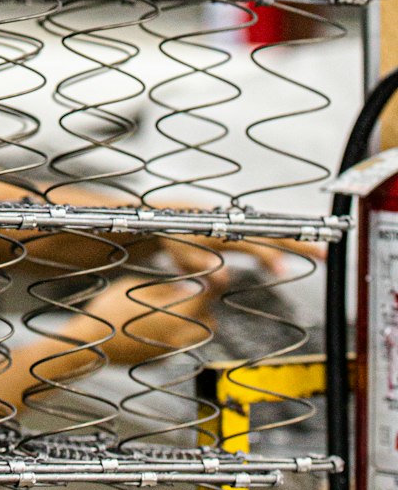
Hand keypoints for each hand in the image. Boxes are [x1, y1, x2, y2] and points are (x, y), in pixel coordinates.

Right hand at [76, 272, 227, 364]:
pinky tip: (160, 324)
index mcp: (173, 315)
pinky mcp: (161, 359)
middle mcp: (176, 335)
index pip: (204, 299)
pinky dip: (179, 334)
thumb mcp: (134, 289)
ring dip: (194, 322)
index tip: (212, 278)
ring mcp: (169, 350)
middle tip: (190, 293)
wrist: (91, 343)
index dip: (211, 286)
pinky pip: (180, 345)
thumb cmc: (109, 311)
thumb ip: (163, 290)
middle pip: (208, 321)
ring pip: (197, 337)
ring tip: (177, 309)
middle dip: (203, 306)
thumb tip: (183, 287)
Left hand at [155, 225, 325, 280]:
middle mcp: (234, 224)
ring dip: (295, 241)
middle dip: (299, 241)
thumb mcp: (176, 248)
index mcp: (221, 229)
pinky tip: (288, 259)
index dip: (269, 257)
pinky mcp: (237, 229)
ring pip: (272, 233)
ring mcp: (238, 225)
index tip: (284, 271)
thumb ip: (197, 262)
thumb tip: (224, 278)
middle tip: (325, 252)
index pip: (253, 243)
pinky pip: (263, 236)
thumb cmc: (168, 232)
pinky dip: (279, 244)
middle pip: (272, 233)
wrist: (163, 211)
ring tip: (320, 252)